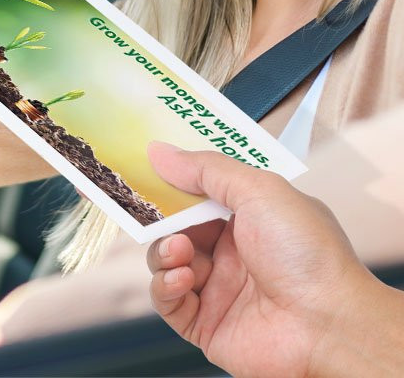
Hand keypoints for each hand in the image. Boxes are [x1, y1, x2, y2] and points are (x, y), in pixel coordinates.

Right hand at [146, 141, 403, 377]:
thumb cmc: (309, 255)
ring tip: (180, 251)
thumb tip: (160, 152)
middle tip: (151, 210)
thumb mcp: (259, 190)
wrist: (330, 326)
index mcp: (248, 218)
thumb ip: (206, 168)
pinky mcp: (206, 324)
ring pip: (166, 262)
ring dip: (163, 252)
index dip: (173, 182)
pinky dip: (164, 286)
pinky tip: (180, 278)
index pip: (198, 194)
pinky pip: (167, 301)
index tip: (148, 168)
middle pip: (175, 227)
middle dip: (161, 218)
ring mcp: (218, 289)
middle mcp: (231, 253)